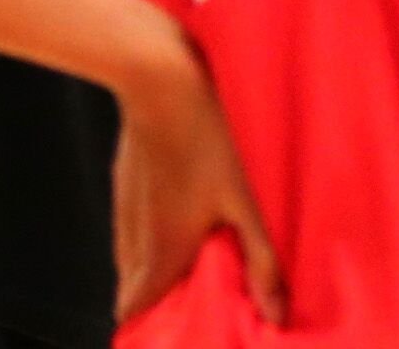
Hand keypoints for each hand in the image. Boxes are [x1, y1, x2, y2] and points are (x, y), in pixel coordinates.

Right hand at [112, 27, 283, 326]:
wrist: (162, 75)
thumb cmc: (211, 136)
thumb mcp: (249, 200)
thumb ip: (263, 259)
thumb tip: (275, 313)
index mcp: (159, 253)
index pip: (134, 314)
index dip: (155, 326)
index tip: (186, 324)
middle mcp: (132, 237)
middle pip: (134, 289)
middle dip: (164, 298)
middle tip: (206, 288)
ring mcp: (124, 206)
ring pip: (133, 255)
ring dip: (160, 262)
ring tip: (203, 251)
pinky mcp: (125, 178)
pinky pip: (134, 222)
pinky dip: (155, 230)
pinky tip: (189, 209)